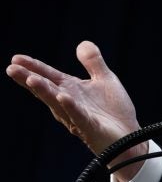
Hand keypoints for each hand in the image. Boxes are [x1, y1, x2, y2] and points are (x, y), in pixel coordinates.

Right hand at [6, 40, 146, 181]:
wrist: (130, 138)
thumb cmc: (114, 112)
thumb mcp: (105, 80)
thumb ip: (93, 63)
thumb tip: (83, 43)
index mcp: (71, 90)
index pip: (49, 76)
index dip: (33, 67)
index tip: (16, 58)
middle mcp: (69, 103)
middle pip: (47, 89)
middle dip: (29, 79)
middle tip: (11, 69)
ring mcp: (78, 116)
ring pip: (58, 103)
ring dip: (45, 92)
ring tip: (31, 80)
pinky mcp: (91, 128)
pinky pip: (80, 116)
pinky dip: (71, 107)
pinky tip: (63, 97)